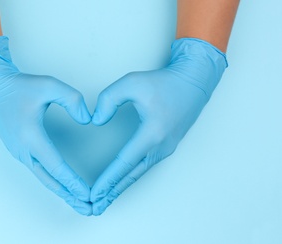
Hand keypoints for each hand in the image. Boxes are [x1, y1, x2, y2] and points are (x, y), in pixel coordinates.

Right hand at [0, 36, 91, 214]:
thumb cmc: (18, 86)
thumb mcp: (48, 85)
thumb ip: (72, 99)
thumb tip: (87, 119)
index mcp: (31, 136)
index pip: (56, 166)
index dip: (73, 182)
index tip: (87, 194)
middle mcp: (24, 149)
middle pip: (50, 180)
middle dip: (70, 196)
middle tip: (88, 208)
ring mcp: (20, 152)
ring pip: (44, 178)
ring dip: (62, 191)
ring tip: (79, 202)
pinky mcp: (19, 150)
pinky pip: (39, 171)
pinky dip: (53, 182)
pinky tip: (63, 186)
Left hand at [90, 38, 227, 214]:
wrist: (193, 81)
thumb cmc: (164, 81)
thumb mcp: (131, 82)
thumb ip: (108, 99)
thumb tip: (96, 121)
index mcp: (152, 133)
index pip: (124, 163)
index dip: (107, 180)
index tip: (94, 194)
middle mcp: (161, 146)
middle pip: (132, 175)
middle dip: (112, 193)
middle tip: (96, 208)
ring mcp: (166, 148)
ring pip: (139, 173)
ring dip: (121, 187)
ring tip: (105, 200)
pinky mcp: (167, 146)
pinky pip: (145, 166)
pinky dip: (131, 177)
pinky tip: (122, 181)